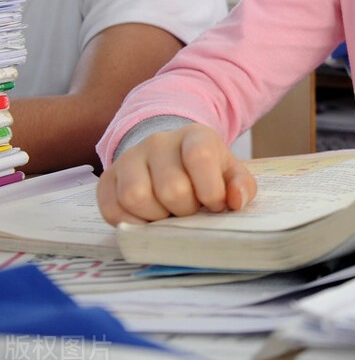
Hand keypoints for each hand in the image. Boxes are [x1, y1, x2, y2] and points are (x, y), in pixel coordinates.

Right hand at [97, 124, 256, 224]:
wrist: (170, 155)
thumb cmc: (204, 169)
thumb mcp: (229, 171)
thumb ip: (241, 185)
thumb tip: (236, 201)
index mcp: (194, 135)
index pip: (200, 157)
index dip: (211, 190)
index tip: (215, 205)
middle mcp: (158, 142)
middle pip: (170, 187)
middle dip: (185, 210)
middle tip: (191, 211)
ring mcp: (129, 158)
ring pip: (136, 197)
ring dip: (157, 218)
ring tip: (169, 215)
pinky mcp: (107, 179)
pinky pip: (112, 209)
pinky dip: (132, 223)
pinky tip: (148, 220)